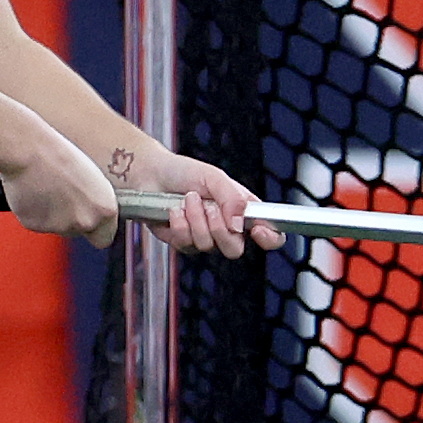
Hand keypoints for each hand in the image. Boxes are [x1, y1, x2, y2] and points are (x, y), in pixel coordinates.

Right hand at [0, 135, 118, 246]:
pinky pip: (38, 222)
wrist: (29, 152)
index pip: (106, 237)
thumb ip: (97, 202)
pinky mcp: (36, 225)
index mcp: (104, 210)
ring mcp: (60, 226)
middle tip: (66, 195)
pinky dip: (36, 212)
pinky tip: (35, 192)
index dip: (97, 228)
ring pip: (59, 227)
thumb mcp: (94, 178)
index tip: (92, 219)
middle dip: (74, 218)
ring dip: (55, 214)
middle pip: (81, 232)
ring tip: (48, 188)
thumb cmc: (61, 156)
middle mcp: (85, 222)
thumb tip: (97, 213)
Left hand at [116, 148, 283, 257]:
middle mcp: (226, 229)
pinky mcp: (183, 243)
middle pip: (235, 250)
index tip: (258, 231)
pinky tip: (174, 210)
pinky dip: (179, 224)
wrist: (152, 175)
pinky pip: (186, 244)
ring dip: (196, 219)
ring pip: (208, 246)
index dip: (270, 239)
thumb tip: (239, 224)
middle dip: (219, 229)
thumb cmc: (186, 172)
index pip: (269, 234)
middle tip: (209, 207)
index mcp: (243, 212)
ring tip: (188, 199)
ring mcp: (204, 239)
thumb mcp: (214, 177)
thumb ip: (232, 198)